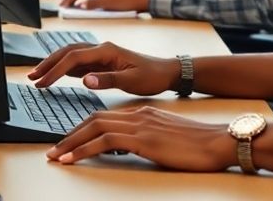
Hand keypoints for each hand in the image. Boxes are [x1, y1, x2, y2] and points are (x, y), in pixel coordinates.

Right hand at [27, 42, 177, 95]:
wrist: (166, 72)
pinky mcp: (101, 61)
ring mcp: (100, 54)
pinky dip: (63, 68)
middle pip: (66, 52)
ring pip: (69, 55)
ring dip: (52, 64)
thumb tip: (85, 80)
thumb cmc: (152, 76)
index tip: (42, 82)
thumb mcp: (132, 80)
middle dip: (47, 64)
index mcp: (105, 50)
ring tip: (37, 76)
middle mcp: (100, 48)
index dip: (55, 70)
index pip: (73, 58)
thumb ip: (107, 80)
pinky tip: (56, 75)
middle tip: (31, 77)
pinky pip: (77, 62)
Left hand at [45, 106, 234, 170]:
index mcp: (141, 113)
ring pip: (94, 128)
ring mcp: (139, 125)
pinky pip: (105, 142)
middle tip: (53, 150)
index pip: (103, 117)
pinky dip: (84, 149)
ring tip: (56, 156)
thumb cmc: (197, 145)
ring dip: (71, 143)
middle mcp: (137, 114)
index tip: (67, 142)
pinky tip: (72, 158)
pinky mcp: (143, 139)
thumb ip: (143, 138)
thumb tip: (123, 148)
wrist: (219, 141)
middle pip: (93, 119)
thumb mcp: (164, 138)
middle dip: (70, 135)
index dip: (81, 129)